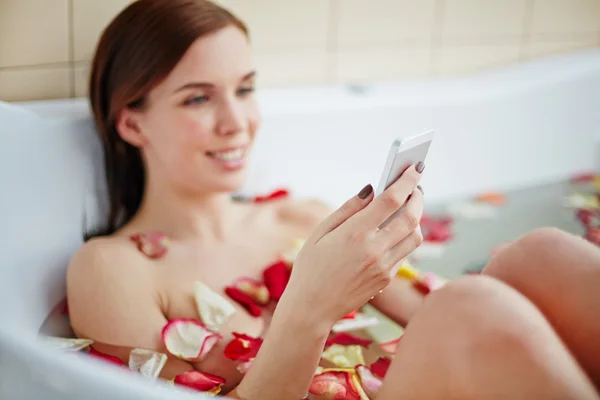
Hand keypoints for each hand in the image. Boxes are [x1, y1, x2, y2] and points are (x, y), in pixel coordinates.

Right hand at [283, 163, 424, 326]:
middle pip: (411, 216)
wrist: (312, 307)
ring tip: (407, 207)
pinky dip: (405, 237)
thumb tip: (371, 190)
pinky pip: (405, 252)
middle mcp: (374, 250)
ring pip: (415, 236)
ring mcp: (384, 267)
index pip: (392, 200)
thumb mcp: (320, 232)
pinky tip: (394, 231)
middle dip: (417, 196)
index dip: (407, 180)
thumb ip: (348, 209)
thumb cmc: (311, 266)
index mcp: (355, 233)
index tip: (415, 167)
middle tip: (414, 187)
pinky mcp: (387, 279)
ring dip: (416, 218)